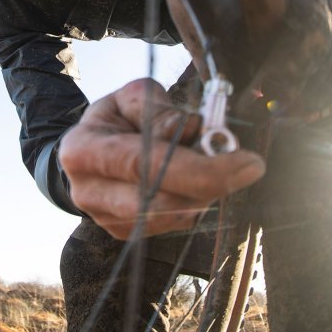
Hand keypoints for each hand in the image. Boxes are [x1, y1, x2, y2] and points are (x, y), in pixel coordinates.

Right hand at [58, 78, 265, 238]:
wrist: (88, 149)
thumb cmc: (115, 119)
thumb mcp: (132, 97)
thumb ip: (160, 109)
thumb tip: (193, 129)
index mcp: (83, 150)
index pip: (145, 164)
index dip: (198, 167)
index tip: (246, 161)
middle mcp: (90, 192)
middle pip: (162, 201)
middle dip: (212, 183)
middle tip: (247, 165)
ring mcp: (106, 219)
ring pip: (175, 216)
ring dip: (205, 190)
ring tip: (207, 160)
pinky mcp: (125, 234)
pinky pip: (175, 223)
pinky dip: (195, 200)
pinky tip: (193, 179)